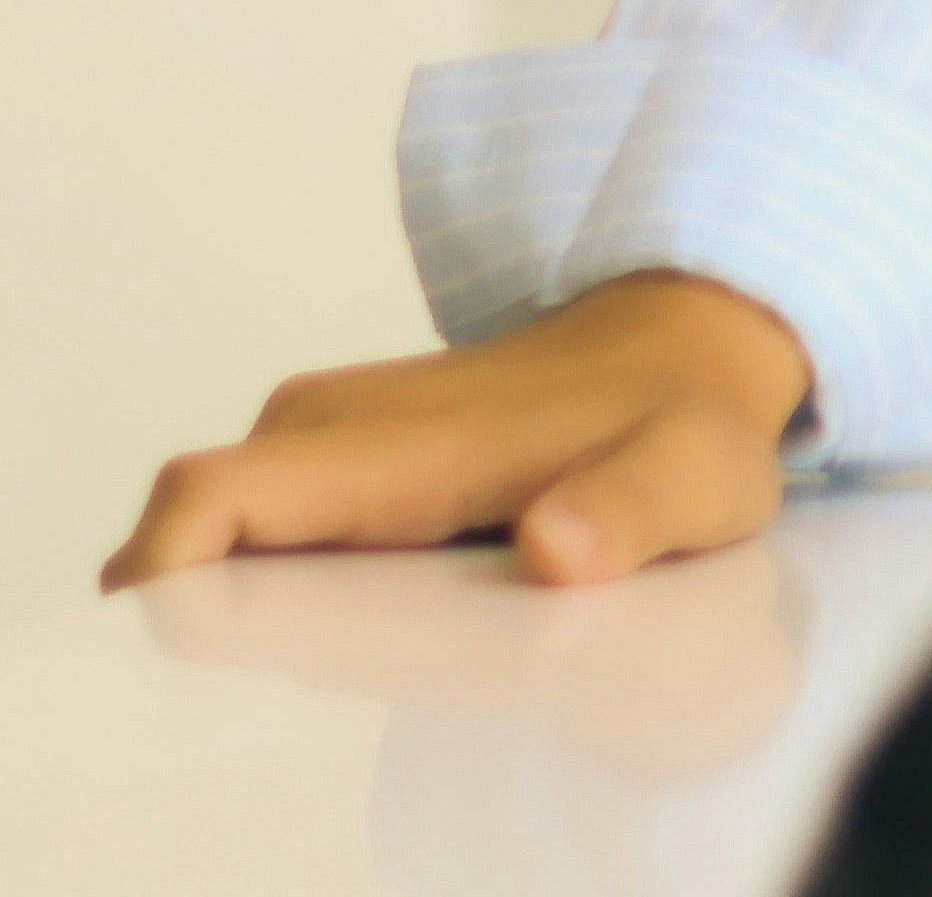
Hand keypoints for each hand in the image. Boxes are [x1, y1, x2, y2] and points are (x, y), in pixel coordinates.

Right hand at [103, 272, 811, 592]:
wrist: (684, 347)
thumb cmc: (682, 419)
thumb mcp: (691, 472)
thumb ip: (632, 514)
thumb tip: (556, 549)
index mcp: (388, 441)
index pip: (208, 500)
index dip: (173, 585)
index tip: (230, 650)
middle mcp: (324, 431)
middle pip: (201, 544)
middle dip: (238, 623)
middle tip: (377, 652)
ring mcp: (322, 443)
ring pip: (230, 545)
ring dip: (276, 611)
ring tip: (412, 628)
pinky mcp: (334, 464)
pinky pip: (267, 538)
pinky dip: (301, 590)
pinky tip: (401, 613)